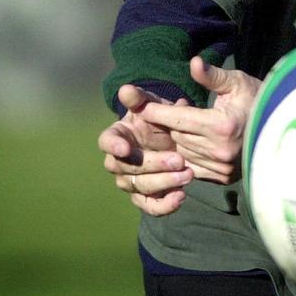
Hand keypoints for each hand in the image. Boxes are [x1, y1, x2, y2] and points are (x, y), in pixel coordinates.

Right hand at [98, 85, 194, 215]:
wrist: (178, 135)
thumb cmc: (162, 116)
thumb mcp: (155, 104)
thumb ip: (140, 99)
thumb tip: (126, 90)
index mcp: (118, 135)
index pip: (106, 141)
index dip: (114, 145)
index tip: (126, 147)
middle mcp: (119, 160)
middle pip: (126, 167)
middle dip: (153, 164)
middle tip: (179, 160)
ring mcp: (131, 180)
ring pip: (140, 187)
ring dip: (164, 183)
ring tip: (188, 175)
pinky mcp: (146, 195)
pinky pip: (150, 205)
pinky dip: (164, 205)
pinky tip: (181, 197)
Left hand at [140, 57, 261, 184]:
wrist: (281, 125)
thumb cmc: (257, 98)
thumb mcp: (237, 81)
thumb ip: (212, 76)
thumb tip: (193, 62)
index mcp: (222, 125)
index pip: (179, 118)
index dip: (157, 111)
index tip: (139, 106)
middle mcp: (220, 150)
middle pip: (177, 137)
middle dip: (165, 125)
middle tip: (154, 115)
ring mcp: (222, 167)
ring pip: (182, 154)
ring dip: (174, 141)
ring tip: (172, 127)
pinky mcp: (223, 177)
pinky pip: (192, 168)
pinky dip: (185, 157)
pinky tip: (185, 144)